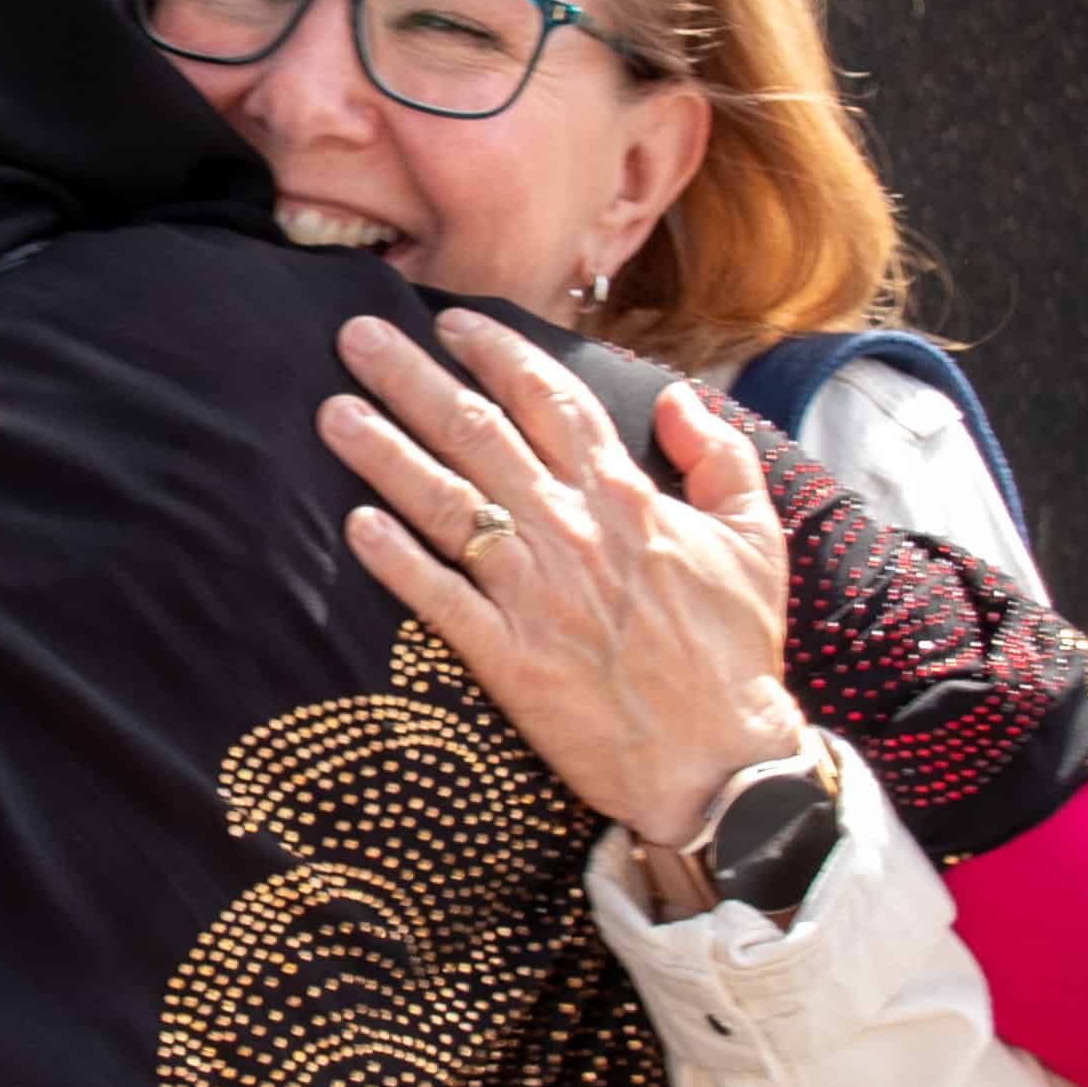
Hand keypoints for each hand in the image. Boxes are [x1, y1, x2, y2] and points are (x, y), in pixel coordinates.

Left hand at [323, 311, 808, 869]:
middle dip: (412, 378)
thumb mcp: (755, 538)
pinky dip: (397, 559)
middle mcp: (573, 533)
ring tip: (332, 412)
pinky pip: (440, 599)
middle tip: (356, 336)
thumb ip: (718, 456)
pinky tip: (355, 523)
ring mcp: (536, 596)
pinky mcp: (509, 661)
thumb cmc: (734, 650)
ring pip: (446, 505)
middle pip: (478, 434)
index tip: (448, 323)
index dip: (494, 353)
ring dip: (385, 452)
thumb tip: (675, 396)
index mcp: (626, 498)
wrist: (721, 763)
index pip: (549, 399)